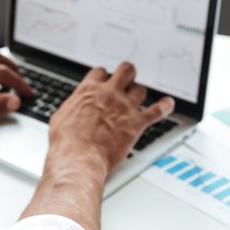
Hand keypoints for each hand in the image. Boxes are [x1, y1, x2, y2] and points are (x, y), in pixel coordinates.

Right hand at [47, 62, 175, 174]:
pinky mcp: (136, 123)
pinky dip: (165, 106)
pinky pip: (157, 111)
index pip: (100, 72)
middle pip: (126, 71)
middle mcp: (109, 94)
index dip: (103, 77)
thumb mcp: (61, 117)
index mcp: (89, 90)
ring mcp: (125, 107)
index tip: (104, 81)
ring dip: (139, 93)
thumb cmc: (67, 142)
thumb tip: (75, 107)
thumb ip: (73, 106)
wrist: (79, 157)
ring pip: (141, 90)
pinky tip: (168, 104)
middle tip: (127, 80)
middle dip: (127, 74)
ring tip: (139, 97)